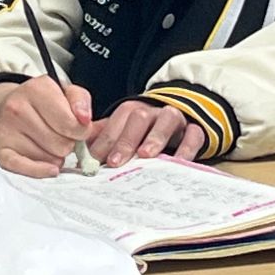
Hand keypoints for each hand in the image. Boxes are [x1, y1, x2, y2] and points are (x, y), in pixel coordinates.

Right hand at [0, 77, 92, 177]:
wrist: (6, 108)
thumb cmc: (41, 103)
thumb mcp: (64, 92)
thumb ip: (81, 101)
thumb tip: (85, 120)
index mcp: (36, 89)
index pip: (72, 123)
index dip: (81, 131)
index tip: (78, 129)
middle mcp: (17, 107)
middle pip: (62, 144)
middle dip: (67, 144)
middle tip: (60, 136)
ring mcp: (6, 130)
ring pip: (50, 160)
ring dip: (54, 156)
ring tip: (47, 143)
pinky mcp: (0, 151)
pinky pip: (27, 169)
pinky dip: (42, 171)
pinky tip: (49, 167)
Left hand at [88, 99, 204, 166]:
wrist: (182, 119)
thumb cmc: (146, 131)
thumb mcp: (124, 132)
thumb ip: (104, 139)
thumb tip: (79, 155)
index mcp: (132, 111)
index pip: (116, 120)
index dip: (106, 138)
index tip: (95, 158)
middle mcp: (153, 112)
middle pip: (138, 118)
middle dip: (125, 139)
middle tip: (115, 161)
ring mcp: (175, 119)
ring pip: (166, 121)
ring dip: (154, 137)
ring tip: (145, 156)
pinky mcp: (195, 129)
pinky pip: (193, 135)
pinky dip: (187, 148)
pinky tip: (179, 162)